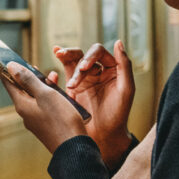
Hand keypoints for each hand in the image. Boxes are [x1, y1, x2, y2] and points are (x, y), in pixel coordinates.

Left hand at [0, 64, 87, 153]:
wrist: (74, 148)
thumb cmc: (61, 119)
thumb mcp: (45, 94)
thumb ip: (28, 80)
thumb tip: (10, 66)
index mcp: (21, 105)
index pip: (8, 83)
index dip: (6, 69)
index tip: (3, 58)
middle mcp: (26, 113)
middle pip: (22, 89)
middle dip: (27, 76)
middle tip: (33, 65)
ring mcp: (36, 120)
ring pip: (35, 97)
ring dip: (42, 85)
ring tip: (52, 75)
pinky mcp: (46, 125)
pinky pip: (44, 106)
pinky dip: (50, 96)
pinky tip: (60, 92)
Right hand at [50, 41, 135, 167]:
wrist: (104, 135)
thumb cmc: (118, 114)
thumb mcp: (126, 89)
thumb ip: (124, 65)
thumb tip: (118, 42)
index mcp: (111, 68)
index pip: (98, 52)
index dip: (90, 57)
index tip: (84, 69)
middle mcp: (97, 71)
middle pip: (82, 54)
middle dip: (75, 58)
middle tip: (70, 66)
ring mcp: (83, 79)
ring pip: (71, 62)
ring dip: (64, 61)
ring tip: (58, 64)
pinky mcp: (72, 89)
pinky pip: (62, 75)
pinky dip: (56, 70)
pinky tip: (52, 74)